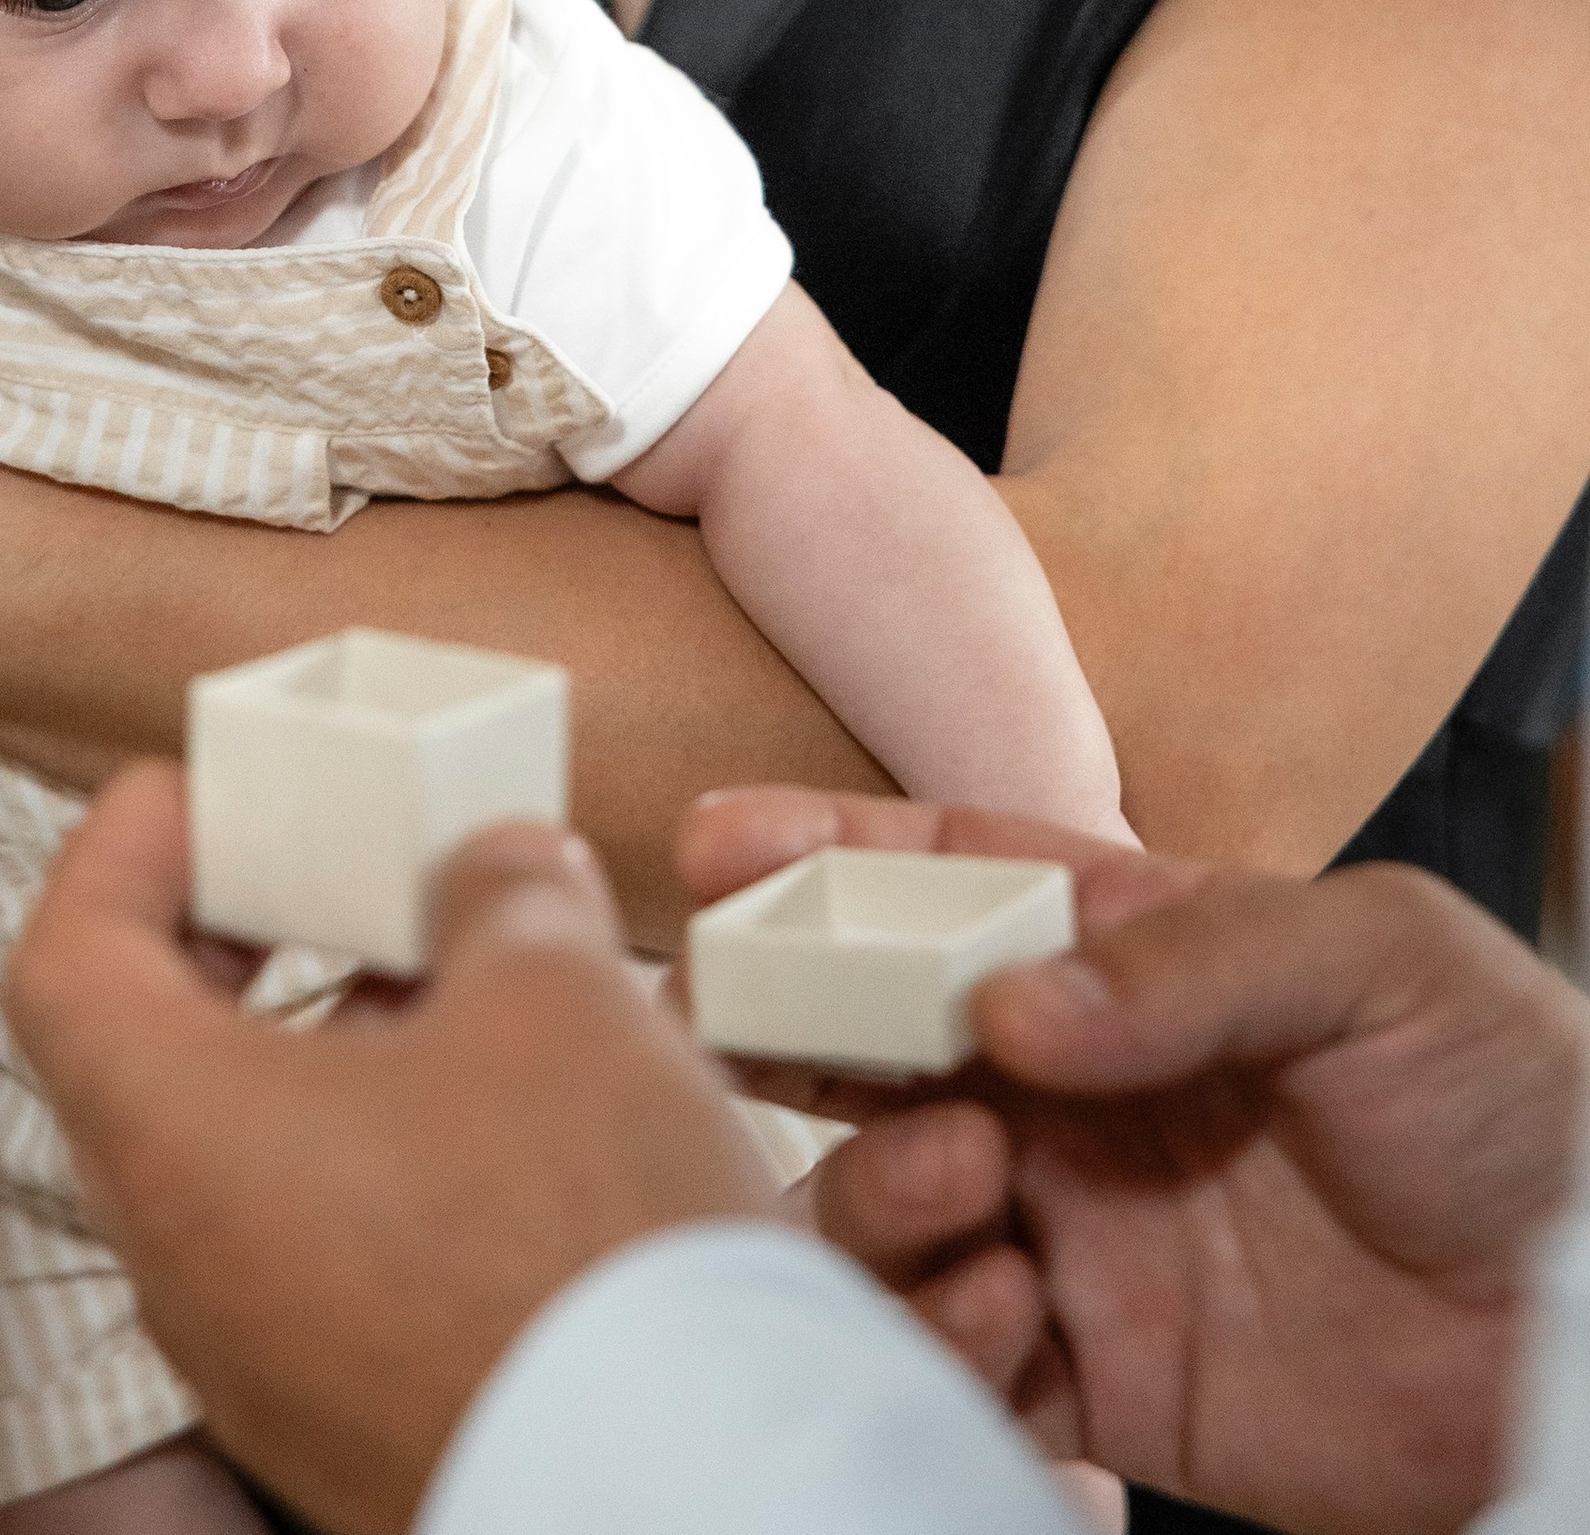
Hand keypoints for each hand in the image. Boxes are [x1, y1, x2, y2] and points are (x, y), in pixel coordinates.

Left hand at [9, 766, 783, 1534]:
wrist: (679, 1490)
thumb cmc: (580, 1247)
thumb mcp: (557, 990)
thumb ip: (504, 894)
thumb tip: (498, 874)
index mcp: (177, 1137)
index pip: (65, 958)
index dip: (126, 849)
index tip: (203, 793)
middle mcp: (184, 1265)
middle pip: (154, 1061)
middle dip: (251, 941)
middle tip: (338, 871)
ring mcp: (260, 1364)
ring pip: (251, 1169)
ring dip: (339, 1055)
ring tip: (467, 988)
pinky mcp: (345, 1425)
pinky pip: (323, 1263)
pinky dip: (387, 1166)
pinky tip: (514, 1129)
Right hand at [684, 786, 1585, 1534]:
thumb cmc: (1521, 1108)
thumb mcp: (1387, 963)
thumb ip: (1193, 955)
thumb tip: (1006, 1001)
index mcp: (1139, 961)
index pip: (953, 878)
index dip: (827, 852)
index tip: (714, 841)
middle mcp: (1082, 1089)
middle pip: (876, 1038)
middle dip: (790, 1026)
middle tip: (748, 1027)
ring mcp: (1081, 1231)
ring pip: (882, 1198)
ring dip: (874, 1187)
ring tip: (968, 1184)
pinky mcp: (1100, 1380)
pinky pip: (953, 1358)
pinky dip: (938, 1335)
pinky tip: (1012, 1312)